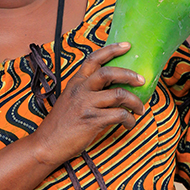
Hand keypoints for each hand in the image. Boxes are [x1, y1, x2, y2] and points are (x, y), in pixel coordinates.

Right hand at [33, 43, 145, 166]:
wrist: (47, 144)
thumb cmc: (60, 125)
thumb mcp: (70, 100)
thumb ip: (86, 91)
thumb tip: (111, 90)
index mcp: (75, 83)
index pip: (93, 59)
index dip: (112, 50)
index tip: (127, 45)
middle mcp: (80, 90)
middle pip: (108, 73)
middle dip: (129, 75)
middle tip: (141, 80)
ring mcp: (86, 105)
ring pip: (118, 94)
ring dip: (135, 101)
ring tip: (140, 109)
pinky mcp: (92, 121)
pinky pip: (119, 115)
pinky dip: (129, 119)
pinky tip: (129, 124)